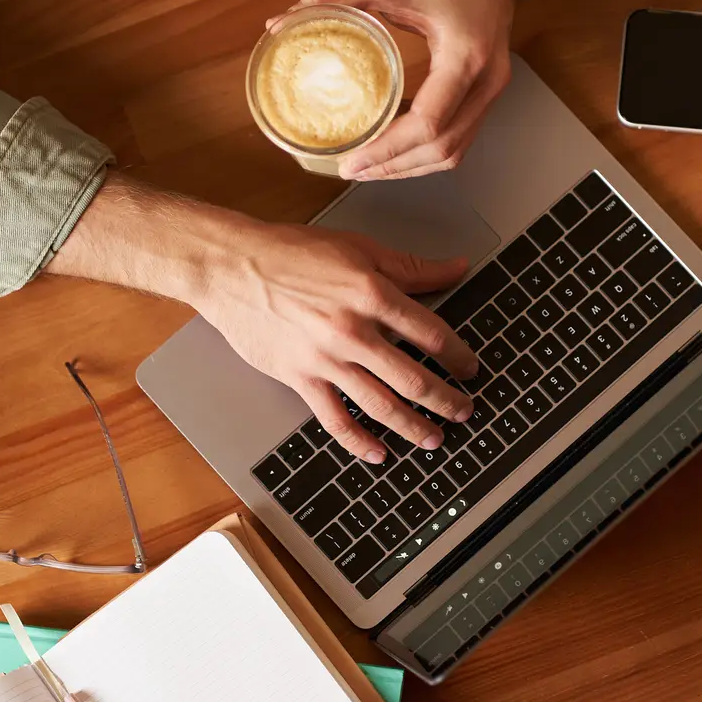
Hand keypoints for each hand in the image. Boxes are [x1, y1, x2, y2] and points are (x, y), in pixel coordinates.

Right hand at [186, 219, 480, 461]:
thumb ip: (412, 267)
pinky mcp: (300, 379)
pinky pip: (335, 420)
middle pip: (413, 379)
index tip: (469, 368)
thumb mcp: (359, 248)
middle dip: (446, 401)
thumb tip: (458, 268)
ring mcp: (326, 359)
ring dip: (414, 427)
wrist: (232, 267)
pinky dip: (360, 442)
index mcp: (373, 294)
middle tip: (464, 411)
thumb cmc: (292, 253)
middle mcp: (353, 331)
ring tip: (435, 438)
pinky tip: (379, 453)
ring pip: (381, 405)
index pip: (432, 335)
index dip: (457, 356)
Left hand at [288, 0, 519, 180]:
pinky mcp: (488, 94)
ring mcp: (492, 92)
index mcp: (464, 56)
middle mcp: (485, 82)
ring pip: (455, 151)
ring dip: (412, 166)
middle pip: (443, 148)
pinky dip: (427, 152)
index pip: (428, 122)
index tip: (352, 159)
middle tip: (353, 170)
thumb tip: (281, 21)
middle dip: (395, 167)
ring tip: (372, 169)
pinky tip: (398, 151)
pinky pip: (461, 138)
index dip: (388, 149)